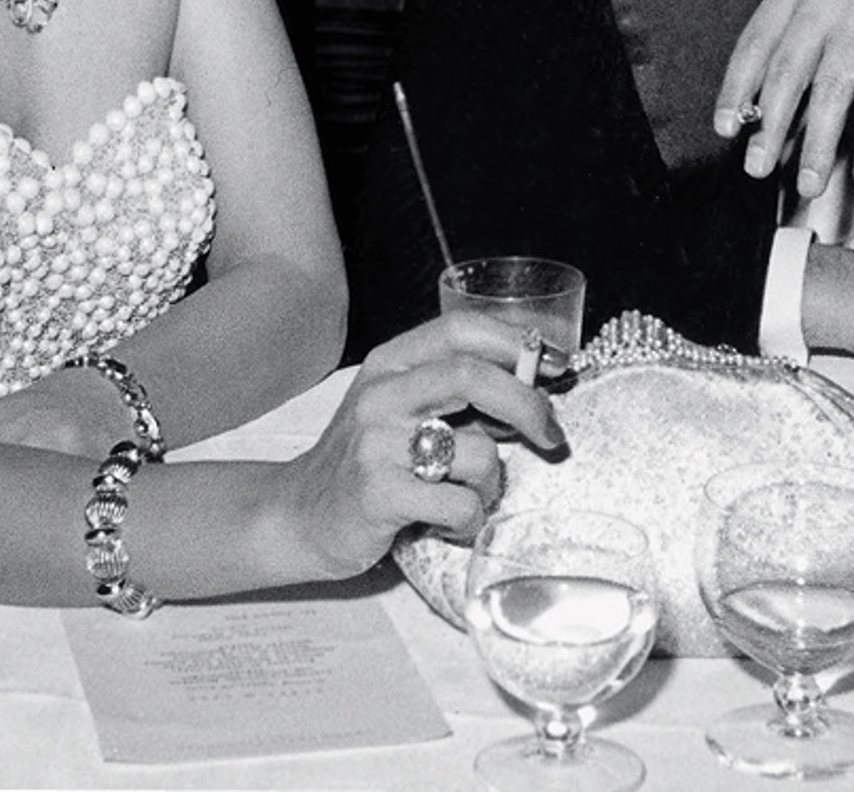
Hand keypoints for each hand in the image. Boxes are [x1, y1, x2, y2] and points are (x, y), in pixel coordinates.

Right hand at [275, 314, 564, 580]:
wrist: (297, 516)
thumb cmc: (368, 460)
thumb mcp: (401, 408)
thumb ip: (456, 392)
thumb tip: (535, 385)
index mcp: (391, 364)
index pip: (461, 329)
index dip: (516, 342)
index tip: (556, 366)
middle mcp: (381, 395)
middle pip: (473, 377)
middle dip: (528, 405)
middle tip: (550, 435)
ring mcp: (376, 445)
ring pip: (477, 453)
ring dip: (492, 484)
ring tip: (467, 496)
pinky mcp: (378, 496)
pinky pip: (460, 506)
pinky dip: (470, 520)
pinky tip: (448, 523)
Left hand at [712, 0, 853, 197]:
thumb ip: (797, 42)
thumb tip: (766, 116)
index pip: (755, 43)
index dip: (737, 89)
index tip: (726, 128)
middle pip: (789, 71)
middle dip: (771, 126)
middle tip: (757, 167)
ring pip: (833, 89)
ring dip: (819, 144)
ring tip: (810, 182)